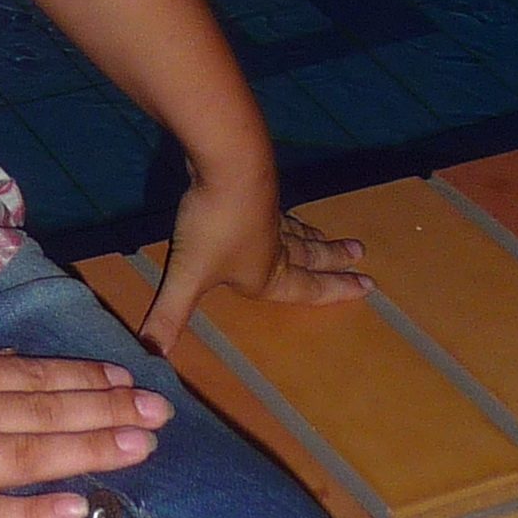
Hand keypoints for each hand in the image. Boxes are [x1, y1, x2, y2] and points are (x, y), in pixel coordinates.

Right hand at [0, 344, 173, 517]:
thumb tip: (4, 367)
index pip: (26, 379)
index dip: (81, 381)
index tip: (129, 381)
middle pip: (41, 413)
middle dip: (105, 412)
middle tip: (163, 413)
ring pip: (27, 456)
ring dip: (88, 450)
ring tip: (142, 448)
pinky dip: (33, 513)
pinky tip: (76, 509)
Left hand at [141, 172, 368, 355]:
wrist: (226, 160)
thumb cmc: (214, 223)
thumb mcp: (188, 273)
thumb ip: (170, 315)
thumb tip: (151, 356)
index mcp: (267, 272)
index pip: (308, 288)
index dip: (336, 290)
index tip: (367, 285)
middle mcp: (275, 244)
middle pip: (310, 254)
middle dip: (333, 260)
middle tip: (360, 254)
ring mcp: (267, 213)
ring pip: (297, 229)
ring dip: (315, 236)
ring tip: (331, 237)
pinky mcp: (256, 186)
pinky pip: (278, 208)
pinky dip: (288, 215)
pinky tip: (279, 209)